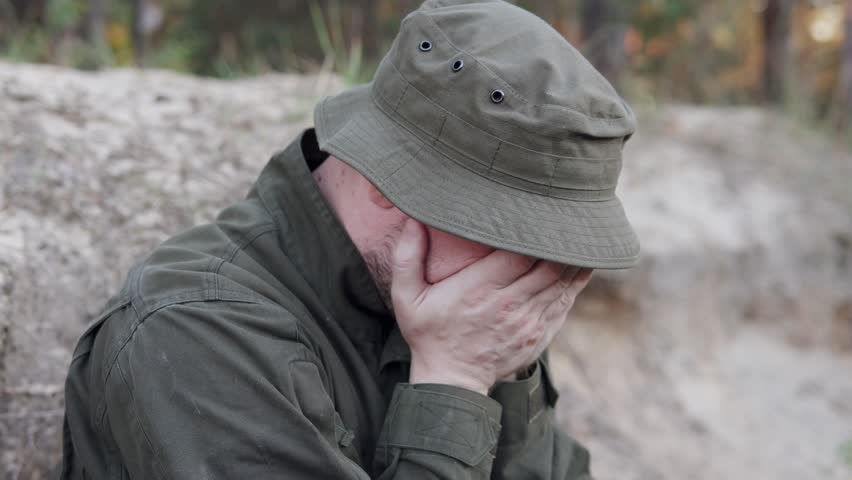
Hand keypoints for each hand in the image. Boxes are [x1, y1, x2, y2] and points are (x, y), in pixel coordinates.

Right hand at [391, 219, 592, 394]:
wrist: (451, 382)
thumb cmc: (429, 334)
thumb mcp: (407, 297)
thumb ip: (407, 257)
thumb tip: (414, 220)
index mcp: (481, 288)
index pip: (521, 251)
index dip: (535, 231)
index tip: (539, 212)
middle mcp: (510, 303)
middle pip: (550, 263)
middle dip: (560, 241)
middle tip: (566, 218)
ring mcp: (528, 321)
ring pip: (563, 282)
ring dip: (574, 259)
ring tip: (580, 236)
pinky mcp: (539, 334)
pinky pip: (564, 302)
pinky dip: (574, 282)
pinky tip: (581, 265)